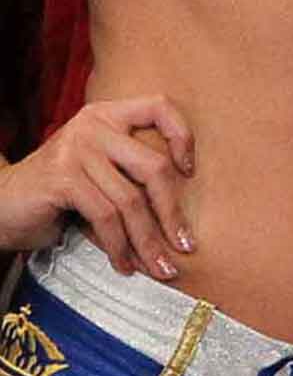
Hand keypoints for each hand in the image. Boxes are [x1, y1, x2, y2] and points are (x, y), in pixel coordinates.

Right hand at [0, 95, 194, 276]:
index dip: (182, 136)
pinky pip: (105, 216)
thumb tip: (184, 217)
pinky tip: (124, 265)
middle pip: (153, 167)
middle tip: (186, 246)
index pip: (158, 107)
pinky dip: (119, 246)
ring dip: (148, 241)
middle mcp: (93, 125)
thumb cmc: (60, 195)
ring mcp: (76, 149)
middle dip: (172, 213)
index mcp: (107, 115)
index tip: (190, 172)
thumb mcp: (100, 174)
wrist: (0, 207)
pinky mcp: (62, 178)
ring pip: (130, 200)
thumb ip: (133, 175)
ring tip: (160, 267)